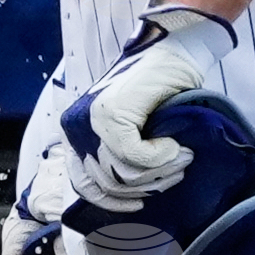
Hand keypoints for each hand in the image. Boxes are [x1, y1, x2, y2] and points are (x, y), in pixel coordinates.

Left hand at [58, 5, 236, 207]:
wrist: (174, 49)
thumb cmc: (156, 88)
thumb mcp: (131, 125)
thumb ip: (120, 153)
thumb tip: (127, 195)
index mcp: (74, 131)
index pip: (84, 183)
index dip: (112, 201)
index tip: (137, 205)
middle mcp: (76, 127)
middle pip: (108, 184)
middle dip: (145, 187)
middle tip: (174, 174)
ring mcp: (92, 121)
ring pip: (124, 174)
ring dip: (159, 173)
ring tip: (180, 159)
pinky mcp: (112, 115)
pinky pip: (137, 157)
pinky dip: (162, 157)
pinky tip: (175, 145)